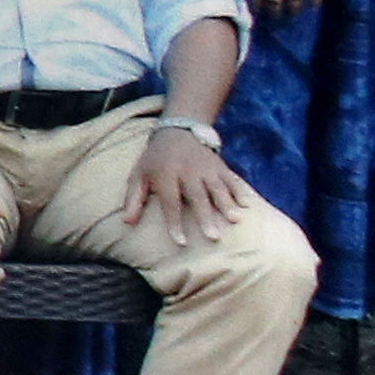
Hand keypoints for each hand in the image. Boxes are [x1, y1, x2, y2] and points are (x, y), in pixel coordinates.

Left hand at [121, 125, 252, 246]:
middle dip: (206, 217)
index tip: (180, 242)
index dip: (174, 222)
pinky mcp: (220, 165)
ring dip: (227, 204)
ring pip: (217, 187)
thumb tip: (126, 222)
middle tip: (214, 237)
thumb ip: (133, 199)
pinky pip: (232, 179)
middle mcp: (187, 170)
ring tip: (235, 221)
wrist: (176, 132)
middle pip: (197, 196)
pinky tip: (248, 206)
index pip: (170, 202)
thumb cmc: (155, 161)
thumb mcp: (139, 175)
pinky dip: (240, 191)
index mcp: (165, 174)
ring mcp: (206, 168)